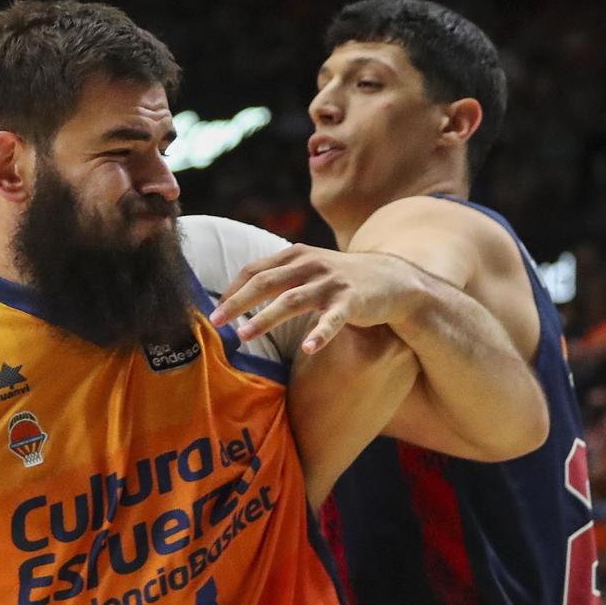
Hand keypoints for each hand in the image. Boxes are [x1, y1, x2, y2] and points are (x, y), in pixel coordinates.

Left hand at [210, 245, 424, 353]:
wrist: (391, 280)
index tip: (214, 309)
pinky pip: (332, 320)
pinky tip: (308, 349)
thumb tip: (237, 294)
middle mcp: (311, 264)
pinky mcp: (351, 302)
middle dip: (237, 302)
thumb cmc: (340, 278)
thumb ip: (278, 275)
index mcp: (295, 255)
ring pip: (291, 300)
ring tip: (243, 335)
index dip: (232, 289)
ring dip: (265, 318)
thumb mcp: (308, 268)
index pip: (255, 269)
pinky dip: (320, 334)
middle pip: (266, 282)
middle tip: (215, 321)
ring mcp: (331, 283)